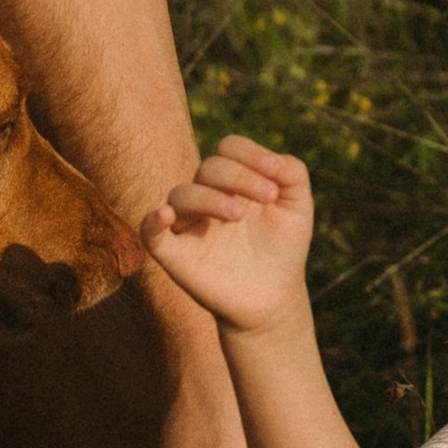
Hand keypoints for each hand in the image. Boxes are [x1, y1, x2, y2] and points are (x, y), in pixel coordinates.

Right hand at [139, 140, 315, 333]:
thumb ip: (292, 172)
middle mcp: (206, 196)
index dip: (251, 154)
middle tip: (267, 197)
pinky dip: (152, 221)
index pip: (229, 149)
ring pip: (181, 194)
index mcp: (233, 181)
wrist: (273, 299)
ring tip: (237, 214)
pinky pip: (149, 232)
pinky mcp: (174, 254)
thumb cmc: (283, 249)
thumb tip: (272, 159)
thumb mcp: (297, 206)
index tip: (275, 175)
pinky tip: (166, 216)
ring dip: (208, 197)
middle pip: (209, 167)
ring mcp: (188, 224)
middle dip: (238, 176)